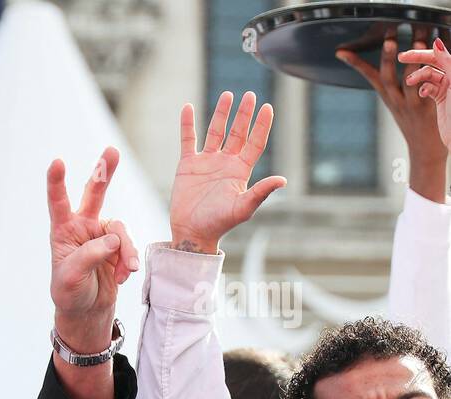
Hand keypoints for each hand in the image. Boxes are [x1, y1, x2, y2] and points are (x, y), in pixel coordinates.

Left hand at [48, 146, 138, 347]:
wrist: (87, 310)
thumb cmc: (70, 293)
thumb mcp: (71, 277)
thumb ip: (90, 256)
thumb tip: (113, 239)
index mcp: (62, 231)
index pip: (58, 203)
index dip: (56, 183)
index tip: (56, 162)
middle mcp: (82, 227)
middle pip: (95, 193)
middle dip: (104, 172)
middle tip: (112, 151)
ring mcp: (102, 234)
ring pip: (120, 230)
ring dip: (125, 251)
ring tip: (125, 272)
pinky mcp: (118, 246)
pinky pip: (129, 247)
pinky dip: (129, 262)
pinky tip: (123, 277)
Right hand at [170, 92, 285, 252]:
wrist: (192, 232)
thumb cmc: (219, 224)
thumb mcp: (242, 209)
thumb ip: (260, 192)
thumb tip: (283, 180)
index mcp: (241, 171)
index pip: (255, 142)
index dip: (261, 125)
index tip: (267, 107)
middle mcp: (226, 162)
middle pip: (238, 132)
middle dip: (244, 114)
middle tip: (250, 95)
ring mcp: (206, 162)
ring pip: (215, 131)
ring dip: (221, 113)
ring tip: (227, 95)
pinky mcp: (188, 165)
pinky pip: (188, 140)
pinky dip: (187, 124)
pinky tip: (188, 107)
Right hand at [341, 33, 446, 200]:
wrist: (426, 154)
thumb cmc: (418, 128)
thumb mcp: (404, 107)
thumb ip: (402, 88)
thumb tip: (404, 69)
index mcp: (389, 99)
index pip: (369, 77)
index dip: (355, 64)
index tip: (341, 51)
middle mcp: (397, 101)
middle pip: (387, 75)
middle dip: (387, 54)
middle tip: (389, 34)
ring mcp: (412, 104)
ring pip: (409, 78)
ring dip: (413, 57)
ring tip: (419, 38)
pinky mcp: (428, 107)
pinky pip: (429, 87)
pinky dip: (432, 74)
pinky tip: (437, 61)